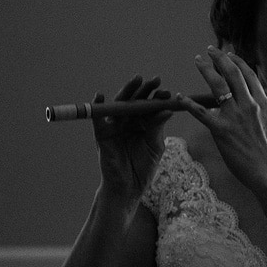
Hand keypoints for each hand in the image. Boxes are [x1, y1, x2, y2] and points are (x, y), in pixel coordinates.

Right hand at [92, 75, 172, 197]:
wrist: (129, 186)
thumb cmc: (144, 166)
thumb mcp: (155, 145)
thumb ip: (157, 127)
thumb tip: (167, 110)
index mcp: (144, 123)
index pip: (150, 106)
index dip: (158, 98)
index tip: (168, 92)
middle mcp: (129, 121)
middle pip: (136, 101)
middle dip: (144, 89)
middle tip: (155, 80)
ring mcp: (115, 125)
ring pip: (120, 105)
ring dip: (127, 91)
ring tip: (136, 80)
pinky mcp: (102, 133)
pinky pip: (97, 117)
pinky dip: (98, 105)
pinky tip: (100, 95)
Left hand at [179, 47, 266, 189]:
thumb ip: (265, 110)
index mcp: (263, 102)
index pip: (249, 74)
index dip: (237, 61)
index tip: (228, 54)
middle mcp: (250, 105)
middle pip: (233, 73)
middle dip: (220, 58)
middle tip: (210, 49)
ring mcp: (235, 117)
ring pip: (218, 85)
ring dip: (206, 70)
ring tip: (198, 60)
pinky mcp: (221, 130)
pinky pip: (201, 112)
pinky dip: (189, 103)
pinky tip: (180, 97)